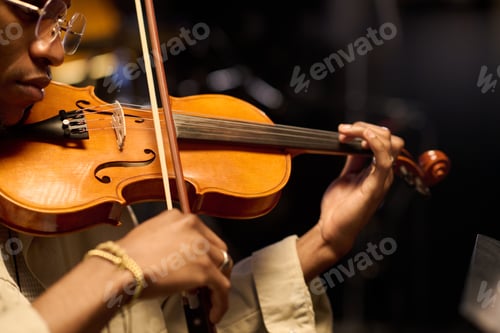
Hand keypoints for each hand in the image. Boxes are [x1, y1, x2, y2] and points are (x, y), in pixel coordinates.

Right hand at [117, 209, 229, 322]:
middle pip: (216, 249)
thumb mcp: (150, 235)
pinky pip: (222, 288)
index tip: (200, 263)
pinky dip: (220, 302)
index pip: (203, 235)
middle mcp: (194, 228)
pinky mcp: (205, 269)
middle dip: (214, 266)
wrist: (120, 269)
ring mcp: (201, 248)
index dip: (203, 252)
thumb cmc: (126, 258)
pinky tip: (214, 312)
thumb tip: (178, 258)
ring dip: (217, 283)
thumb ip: (170, 241)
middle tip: (206, 282)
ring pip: (222, 266)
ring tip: (209, 298)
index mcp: (179, 217)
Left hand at [318, 122, 404, 257]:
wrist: (332, 230)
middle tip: (344, 131)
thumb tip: (351, 141)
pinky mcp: (375, 187)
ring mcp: (381, 180)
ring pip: (391, 144)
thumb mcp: (346, 175)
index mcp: (377, 169)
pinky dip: (375, 144)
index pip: (383, 139)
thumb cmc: (340, 207)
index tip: (343, 131)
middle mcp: (383, 173)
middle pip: (390, 138)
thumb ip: (353, 159)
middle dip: (366, 127)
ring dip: (367, 132)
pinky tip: (361, 140)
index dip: (364, 129)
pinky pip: (383, 160)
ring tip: (346, 133)